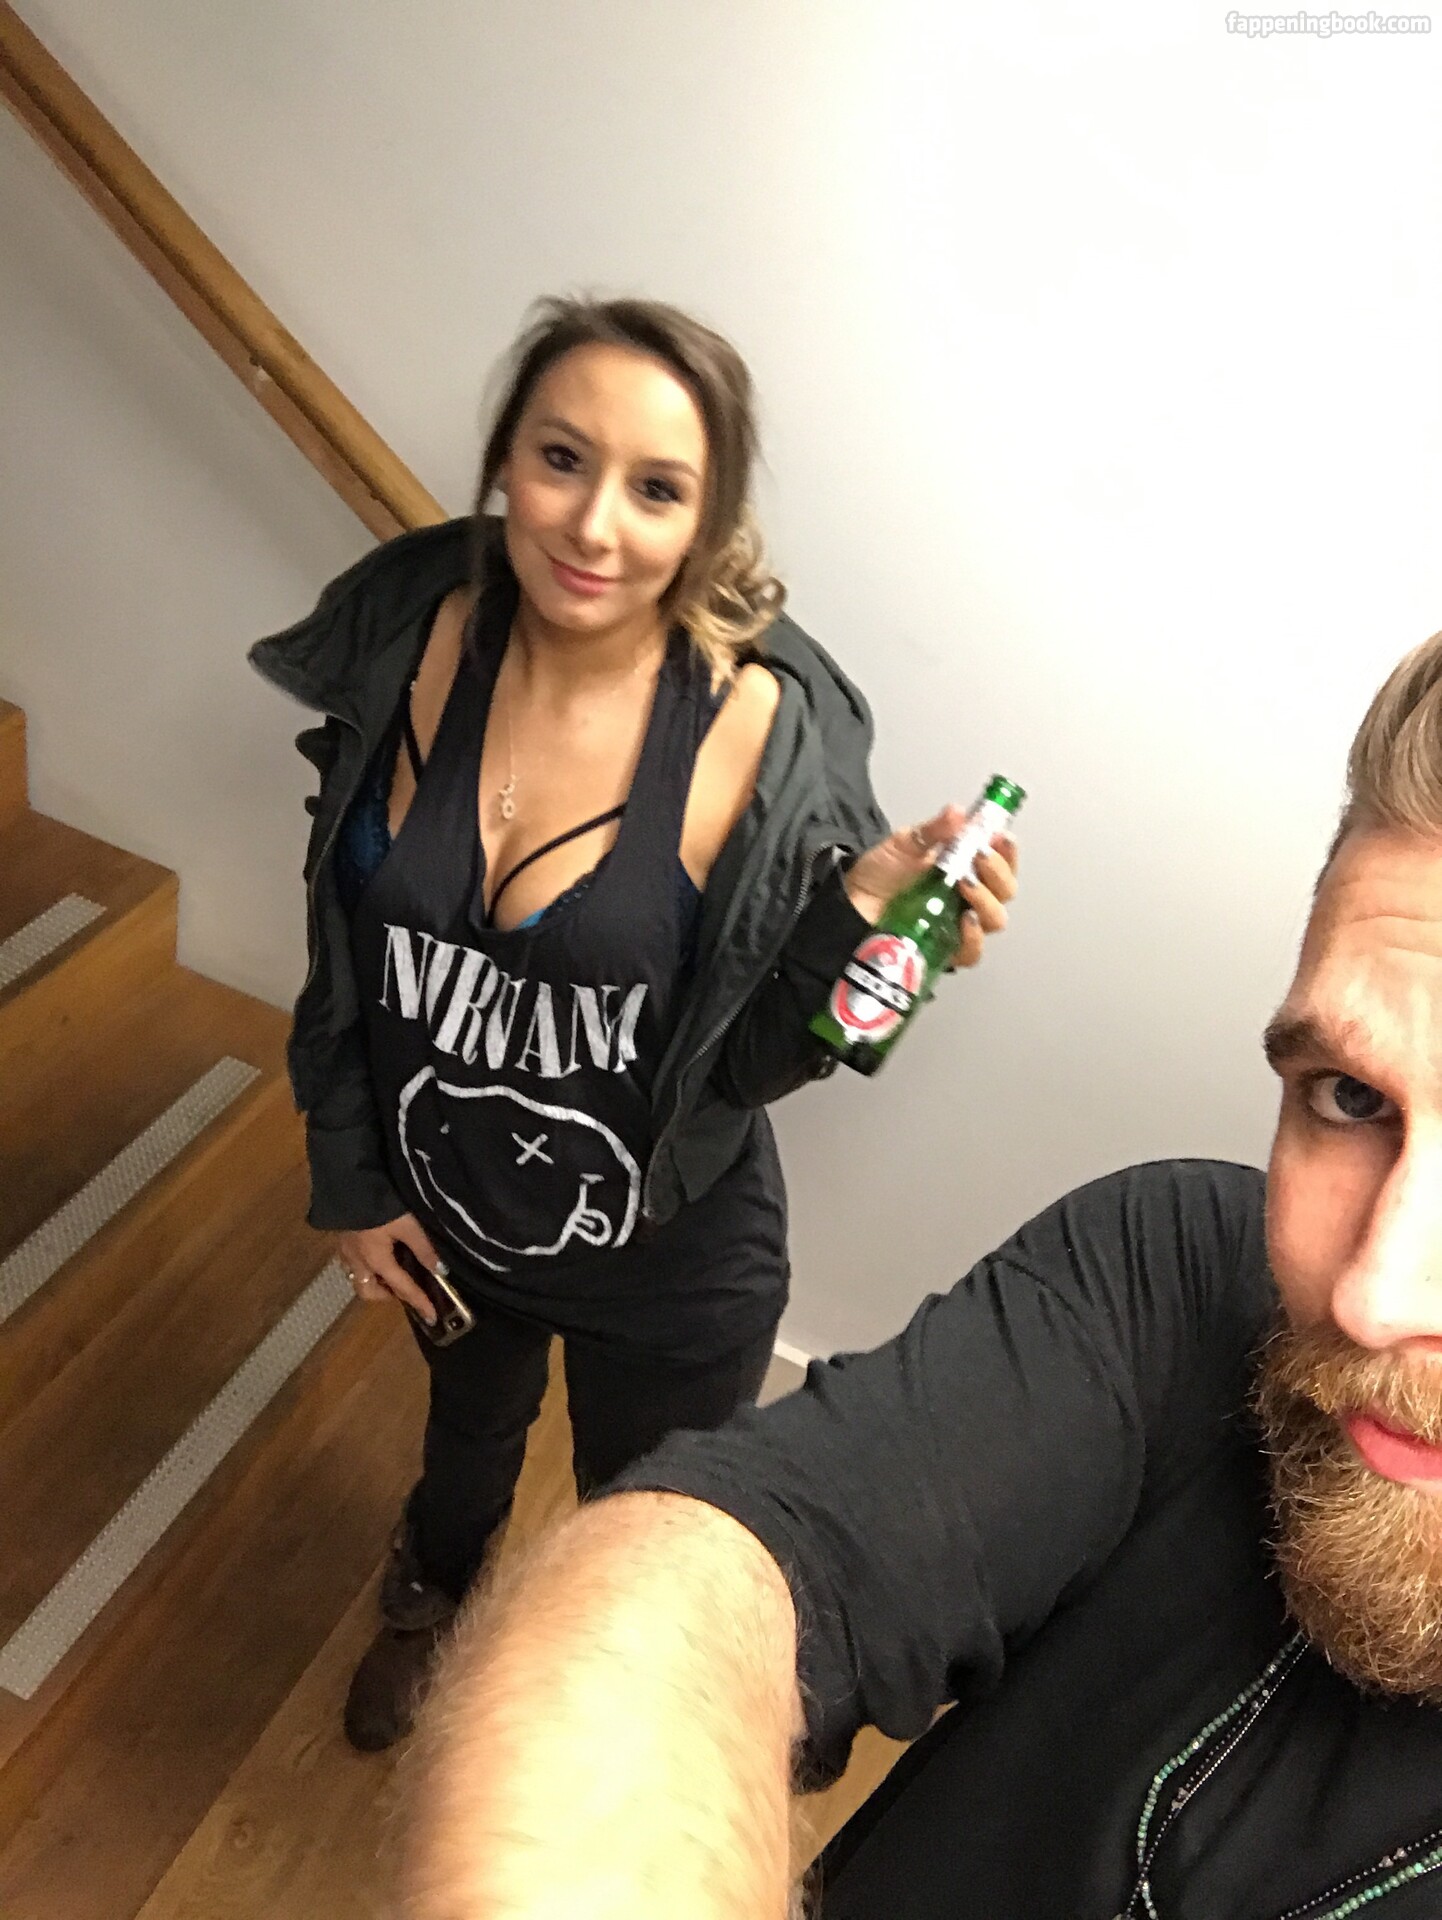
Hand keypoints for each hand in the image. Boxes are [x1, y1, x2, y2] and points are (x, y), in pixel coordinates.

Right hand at [337, 1212, 440, 1322]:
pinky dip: (365, 1266)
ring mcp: (346, 1250)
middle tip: (405, 1288)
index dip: (418, 1302)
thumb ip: (424, 1248)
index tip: (431, 1317)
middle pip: (369, 1291)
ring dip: (375, 1281)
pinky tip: (374, 1253)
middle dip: (387, 1295)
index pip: (402, 1288)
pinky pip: (352, 1263)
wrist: (347, 1182)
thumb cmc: (380, 1205)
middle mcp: (358, 1261)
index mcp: (376, 1260)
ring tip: (391, 1272)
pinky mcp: (340, 1238)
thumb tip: (440, 1270)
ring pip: (358, 1278)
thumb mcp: (407, 1225)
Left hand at [843, 804, 1018, 969]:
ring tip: (965, 884)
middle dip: (998, 873)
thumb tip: (957, 812)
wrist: (850, 904)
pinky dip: (973, 938)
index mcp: (965, 867)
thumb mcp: (904, 844)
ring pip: (995, 919)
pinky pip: (971, 951)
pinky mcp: (945, 949)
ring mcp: (958, 924)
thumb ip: (932, 831)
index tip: (1001, 837)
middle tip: (979, 857)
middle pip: (1005, 890)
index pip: (1001, 860)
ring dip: (987, 901)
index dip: (1008, 850)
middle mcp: (969, 897)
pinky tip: (964, 922)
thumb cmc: (879, 874)